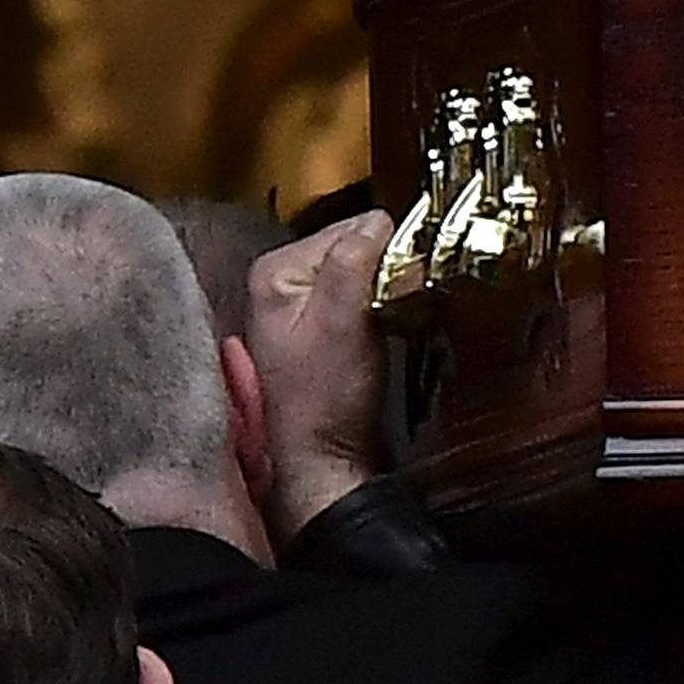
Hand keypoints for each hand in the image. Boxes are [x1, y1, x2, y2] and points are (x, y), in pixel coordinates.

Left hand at [247, 210, 393, 541]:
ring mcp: (303, 311)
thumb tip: (381, 221)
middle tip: (398, 306)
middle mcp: (284, 284)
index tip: (407, 279)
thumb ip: (355, 261)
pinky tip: (385, 335)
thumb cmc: (324, 401)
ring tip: (391, 324)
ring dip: (388, 293)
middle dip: (387, 271)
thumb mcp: (341, 320)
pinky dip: (383, 312)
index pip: (351, 227)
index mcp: (277, 270)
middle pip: (358, 249)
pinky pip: (364, 303)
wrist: (323, 462)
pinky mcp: (323, 336)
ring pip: (365, 276)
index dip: (388, 249)